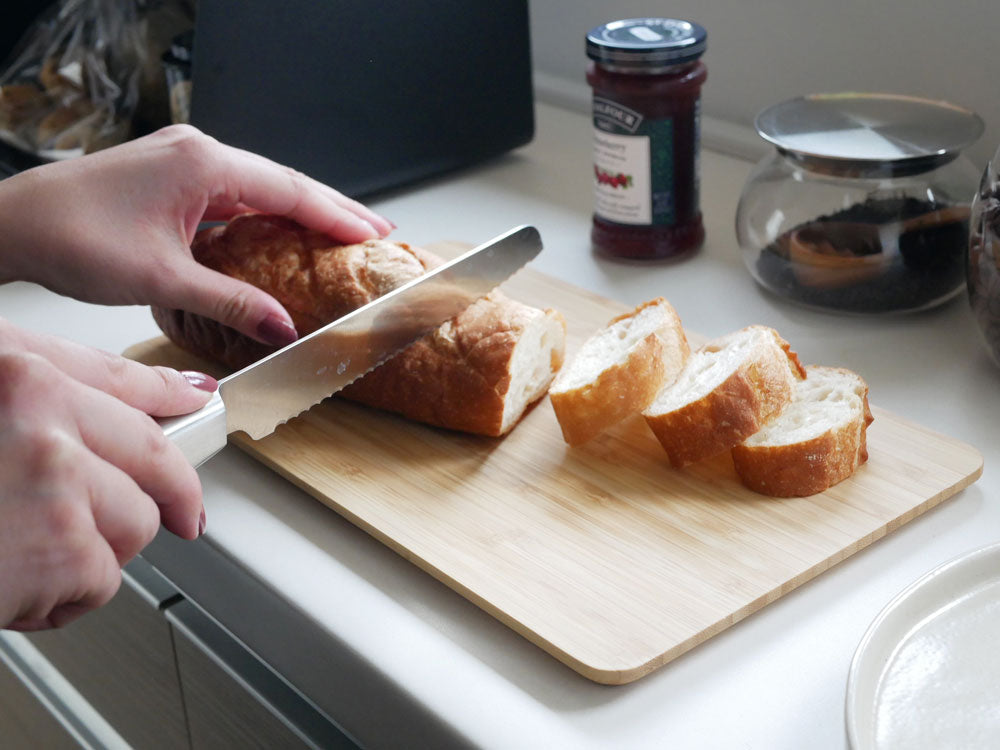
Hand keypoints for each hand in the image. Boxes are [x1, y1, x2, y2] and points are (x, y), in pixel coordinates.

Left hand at [0, 124, 394, 346]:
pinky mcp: (171, 176)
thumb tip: (281, 326)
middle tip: (375, 230)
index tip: (374, 234)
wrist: (15, 226)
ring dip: (300, 210)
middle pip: (282, 181)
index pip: (289, 189)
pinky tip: (285, 230)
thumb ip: (231, 301)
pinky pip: (234, 193)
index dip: (337, 215)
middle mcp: (197, 152)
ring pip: (259, 186)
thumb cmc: (72, 237)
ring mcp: (183, 161)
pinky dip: (266, 213)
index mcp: (202, 163)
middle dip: (331, 208)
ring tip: (343, 231)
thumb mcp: (163, 279)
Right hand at [0, 318, 214, 630]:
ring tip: (23, 551)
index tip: (198, 402)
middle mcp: (41, 417)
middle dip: (170, 493)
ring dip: (90, 552)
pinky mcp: (62, 550)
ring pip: (134, 523)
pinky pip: (101, 579)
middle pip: (152, 456)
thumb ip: (44, 394)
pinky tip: (11, 586)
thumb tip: (147, 398)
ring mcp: (56, 482)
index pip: (121, 379)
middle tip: (184, 516)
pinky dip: (61, 598)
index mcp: (15, 373)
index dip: (168, 395)